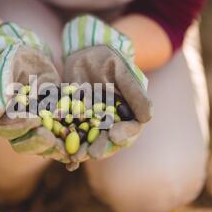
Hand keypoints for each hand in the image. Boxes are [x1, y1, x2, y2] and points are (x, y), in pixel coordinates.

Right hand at [0, 22, 70, 161]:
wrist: (26, 54)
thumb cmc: (9, 61)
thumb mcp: (3, 71)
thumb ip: (0, 91)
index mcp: (2, 117)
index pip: (8, 130)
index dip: (20, 129)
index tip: (34, 121)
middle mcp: (19, 126)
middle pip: (26, 144)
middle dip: (40, 143)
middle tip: (54, 139)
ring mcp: (37, 125)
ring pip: (46, 142)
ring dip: (58, 145)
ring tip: (71, 144)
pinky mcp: (54, 120)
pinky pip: (63, 131)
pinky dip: (73, 134)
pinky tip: (85, 133)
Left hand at [62, 14, 151, 159]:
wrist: (83, 55)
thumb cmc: (108, 60)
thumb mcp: (121, 71)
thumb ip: (134, 92)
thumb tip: (148, 117)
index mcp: (129, 113)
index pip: (131, 128)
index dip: (124, 134)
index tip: (115, 136)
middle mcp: (113, 122)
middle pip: (109, 140)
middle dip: (101, 147)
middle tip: (93, 153)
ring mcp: (93, 124)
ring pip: (91, 141)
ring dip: (84, 150)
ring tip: (77, 156)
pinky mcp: (75, 123)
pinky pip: (73, 135)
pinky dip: (68, 144)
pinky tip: (64, 155)